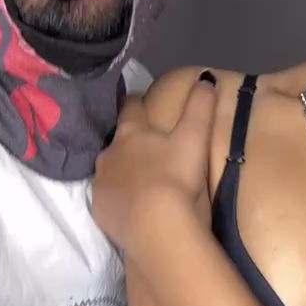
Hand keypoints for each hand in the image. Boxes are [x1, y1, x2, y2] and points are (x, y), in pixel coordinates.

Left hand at [91, 72, 216, 256]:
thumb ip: (200, 107)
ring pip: (108, 171)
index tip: (141, 102)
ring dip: (120, 174)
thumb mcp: (194, 139)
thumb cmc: (177, 179)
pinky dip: (116, 202)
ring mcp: (101, 182)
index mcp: (132, 132)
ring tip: (138, 185)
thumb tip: (206, 78)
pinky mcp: (100, 210)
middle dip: (127, 143)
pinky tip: (130, 210)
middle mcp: (110, 153)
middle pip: (116, 141)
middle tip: (144, 152)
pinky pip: (106, 201)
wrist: (156, 227)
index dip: (137, 102)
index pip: (131, 107)